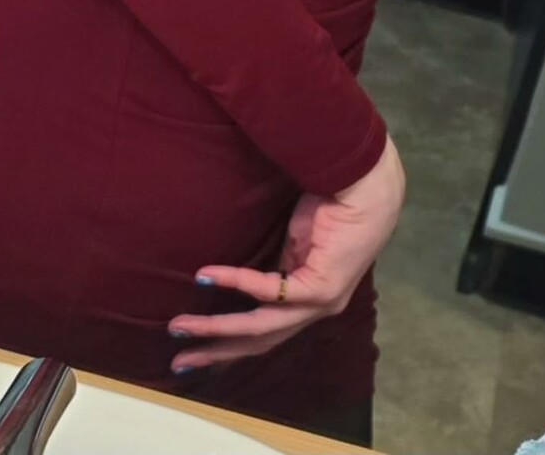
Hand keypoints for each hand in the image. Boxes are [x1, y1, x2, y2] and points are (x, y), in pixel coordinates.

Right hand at [166, 133, 405, 373]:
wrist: (364, 183)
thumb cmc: (332, 204)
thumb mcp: (297, 242)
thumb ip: (278, 265)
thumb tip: (248, 280)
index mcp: (309, 300)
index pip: (265, 334)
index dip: (230, 344)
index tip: (197, 352)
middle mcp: (316, 310)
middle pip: (259, 342)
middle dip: (217, 351)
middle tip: (180, 361)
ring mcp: (321, 304)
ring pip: (261, 327)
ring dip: (217, 328)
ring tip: (182, 326)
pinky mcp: (321, 288)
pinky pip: (270, 291)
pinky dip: (236, 282)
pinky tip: (209, 276)